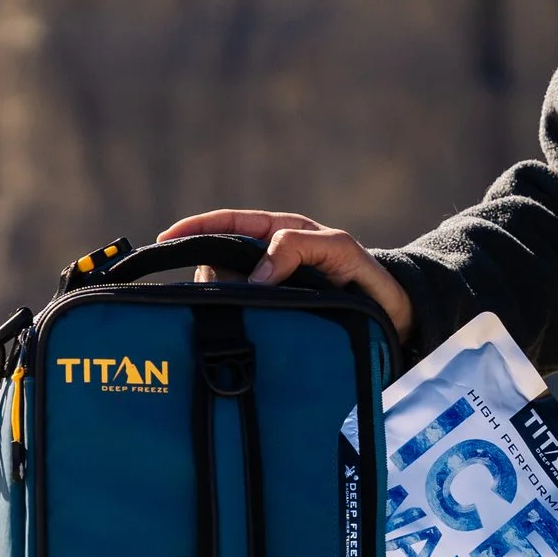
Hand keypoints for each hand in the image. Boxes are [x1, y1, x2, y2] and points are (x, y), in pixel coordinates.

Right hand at [156, 208, 413, 340]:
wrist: (392, 321)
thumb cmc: (367, 277)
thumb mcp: (338, 250)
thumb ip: (297, 249)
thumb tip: (254, 274)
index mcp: (280, 234)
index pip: (228, 223)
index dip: (195, 228)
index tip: (166, 240)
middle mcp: (269, 259)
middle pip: (217, 257)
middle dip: (204, 272)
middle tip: (206, 295)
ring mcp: (269, 289)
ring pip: (225, 289)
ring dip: (220, 300)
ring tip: (233, 317)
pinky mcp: (272, 318)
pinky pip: (241, 316)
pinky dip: (232, 321)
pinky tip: (236, 333)